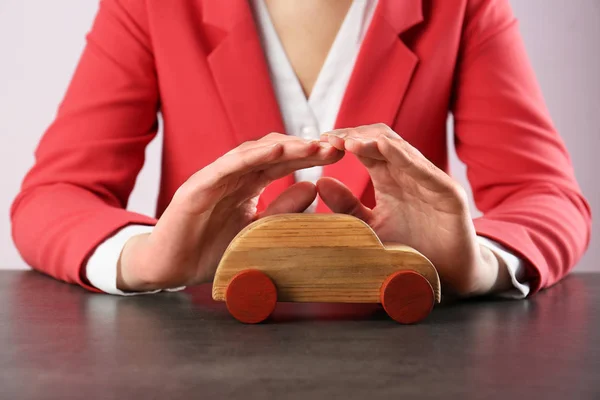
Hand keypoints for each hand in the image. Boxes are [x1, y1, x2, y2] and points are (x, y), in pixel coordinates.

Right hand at [117, 133, 342, 291]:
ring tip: (313, 145)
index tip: (340, 154)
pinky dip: (251, 156)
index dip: (312, 157)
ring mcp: (215, 178)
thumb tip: (313, 188)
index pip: (285, 164)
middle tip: (336, 145)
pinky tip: (276, 150)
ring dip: (285, 147)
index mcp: (249, 184)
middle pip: (274, 153)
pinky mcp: (198, 187)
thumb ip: (282, 211)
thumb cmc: (211, 250)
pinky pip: (227, 167)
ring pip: (253, 154)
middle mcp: (234, 176)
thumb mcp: (258, 232)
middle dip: (306, 147)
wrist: (170, 267)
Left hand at [319, 124, 511, 296]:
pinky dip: (404, 157)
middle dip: (354, 135)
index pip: (365, 148)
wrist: (447, 276)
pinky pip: (426, 170)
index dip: (343, 140)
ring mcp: (430, 180)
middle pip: (381, 140)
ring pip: (401, 149)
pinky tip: (383, 148)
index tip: (319, 142)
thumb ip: (347, 206)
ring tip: (348, 141)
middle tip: (329, 139)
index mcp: (389, 178)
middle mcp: (409, 173)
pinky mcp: (449, 193)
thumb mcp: (369, 227)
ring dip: (373, 141)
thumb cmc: (409, 249)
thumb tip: (320, 181)